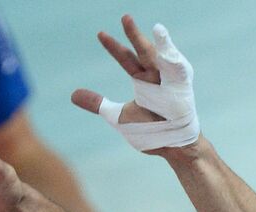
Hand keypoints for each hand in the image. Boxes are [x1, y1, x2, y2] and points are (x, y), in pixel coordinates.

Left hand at [72, 16, 198, 153]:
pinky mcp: (183, 92)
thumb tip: (73, 94)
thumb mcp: (118, 117)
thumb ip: (98, 104)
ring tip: (158, 29)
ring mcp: (171, 84)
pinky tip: (171, 52)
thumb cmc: (152, 132)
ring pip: (165, 59)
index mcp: (143, 81)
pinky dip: (176, 61)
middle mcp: (157, 78)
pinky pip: (180, 73)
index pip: (126, 59)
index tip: (100, 34)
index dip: (114, 47)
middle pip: (145, 53)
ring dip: (162, 44)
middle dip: (135, 36)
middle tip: (125, 17)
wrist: (174, 149)